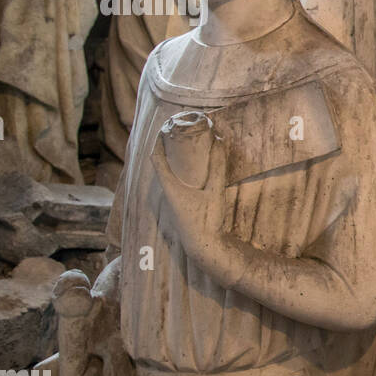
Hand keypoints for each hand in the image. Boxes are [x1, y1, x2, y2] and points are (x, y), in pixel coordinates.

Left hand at [150, 131, 230, 272]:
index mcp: (169, 187)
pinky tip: (191, 170)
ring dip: (173, 160)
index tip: (165, 127)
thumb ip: (218, 167)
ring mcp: (171, 200)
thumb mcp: (215, 191)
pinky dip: (178, 171)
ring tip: (184, 147)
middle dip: (167, 147)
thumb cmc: (208, 220)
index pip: (156, 158)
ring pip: (167, 174)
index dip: (158, 141)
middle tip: (177, 133)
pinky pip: (174, 182)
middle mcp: (166, 193)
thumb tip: (219, 141)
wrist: (205, 247)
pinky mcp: (179, 206)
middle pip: (160, 164)